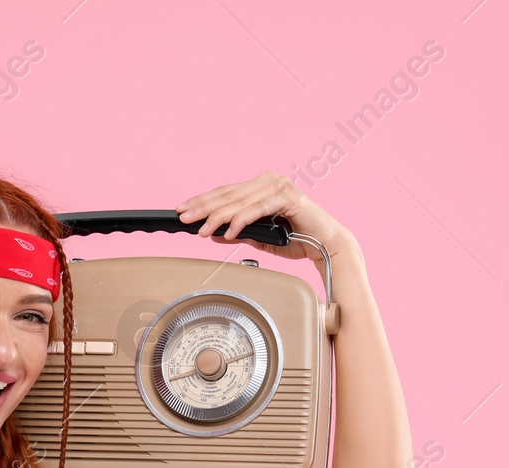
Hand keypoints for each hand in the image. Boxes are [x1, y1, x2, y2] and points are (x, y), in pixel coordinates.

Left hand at [174, 171, 356, 268]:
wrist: (326, 244)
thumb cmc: (298, 238)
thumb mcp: (260, 238)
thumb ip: (239, 233)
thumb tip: (214, 234)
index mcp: (261, 186)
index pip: (226, 192)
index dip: (202, 201)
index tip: (183, 209)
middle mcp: (269, 181)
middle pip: (228, 195)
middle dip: (203, 208)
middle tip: (184, 218)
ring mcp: (280, 187)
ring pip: (239, 202)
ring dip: (218, 217)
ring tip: (202, 230)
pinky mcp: (288, 198)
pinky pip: (257, 209)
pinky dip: (240, 221)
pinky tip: (228, 232)